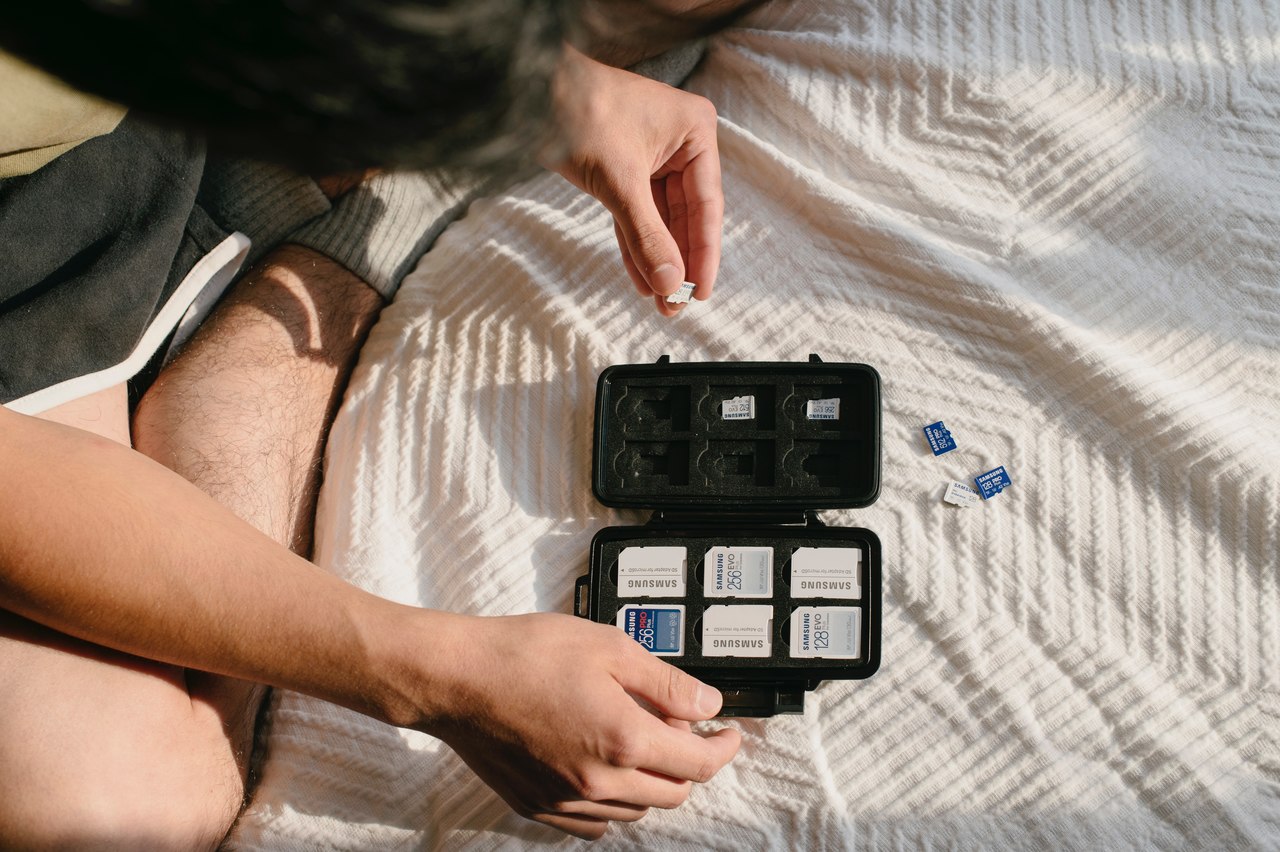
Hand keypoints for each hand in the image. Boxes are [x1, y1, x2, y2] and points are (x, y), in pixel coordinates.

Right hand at [418, 612, 740, 838]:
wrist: (456, 679)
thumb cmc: (524, 654)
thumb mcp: (610, 647)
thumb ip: (666, 683)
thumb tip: (708, 704)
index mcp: (624, 740)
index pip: (699, 764)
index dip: (724, 748)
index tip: (730, 733)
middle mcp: (600, 781)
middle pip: (673, 793)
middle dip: (690, 764)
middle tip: (683, 727)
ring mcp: (567, 800)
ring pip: (636, 809)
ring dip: (651, 781)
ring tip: (637, 738)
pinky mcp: (539, 806)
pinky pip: (595, 822)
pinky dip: (613, 801)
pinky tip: (602, 767)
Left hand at [549, 45, 722, 315]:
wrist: (531, 89)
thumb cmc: (581, 113)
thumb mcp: (619, 182)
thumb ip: (646, 235)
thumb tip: (668, 283)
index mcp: (695, 132)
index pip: (706, 204)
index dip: (703, 253)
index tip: (700, 292)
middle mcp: (679, 143)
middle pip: (685, 215)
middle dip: (677, 261)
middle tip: (676, 306)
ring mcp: (652, 155)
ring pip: (659, 218)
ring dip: (657, 259)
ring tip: (660, 302)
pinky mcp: (624, 167)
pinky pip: (635, 214)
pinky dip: (635, 244)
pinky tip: (642, 279)